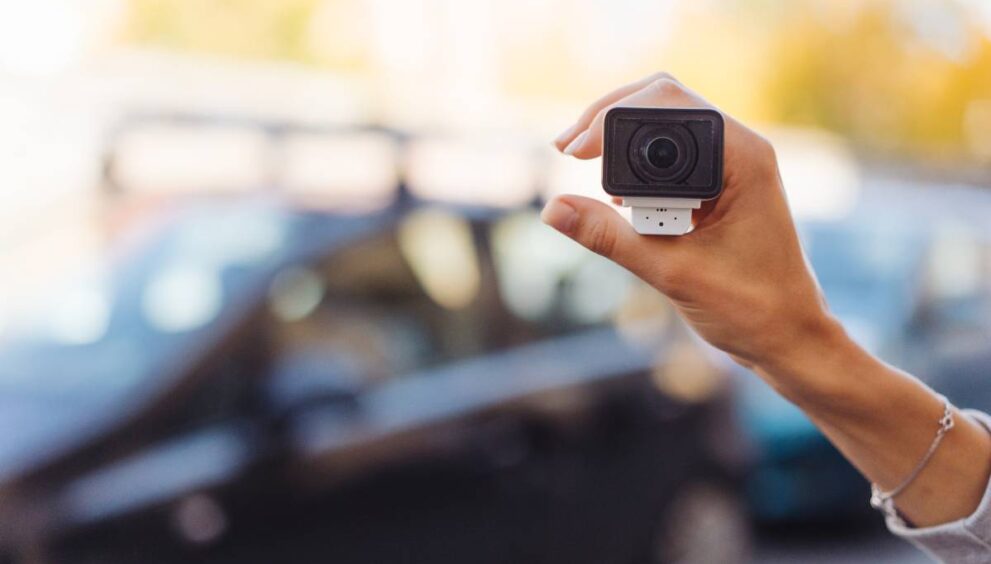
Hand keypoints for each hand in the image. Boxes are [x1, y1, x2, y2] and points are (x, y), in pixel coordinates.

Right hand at [543, 73, 838, 389]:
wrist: (790, 339)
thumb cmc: (749, 310)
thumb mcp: (669, 271)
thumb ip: (609, 237)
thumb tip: (554, 209)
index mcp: (743, 158)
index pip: (667, 103)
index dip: (611, 117)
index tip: (573, 152)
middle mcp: (742, 150)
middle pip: (664, 101)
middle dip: (610, 119)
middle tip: (566, 149)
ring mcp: (734, 166)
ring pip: (666, 126)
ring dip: (620, 140)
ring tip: (579, 160)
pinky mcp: (722, 185)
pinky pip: (674, 156)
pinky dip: (637, 165)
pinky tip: (614, 193)